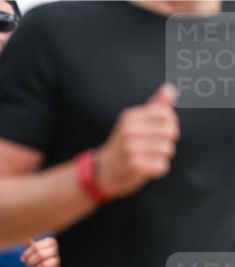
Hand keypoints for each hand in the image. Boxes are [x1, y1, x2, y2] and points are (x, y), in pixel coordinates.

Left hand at [21, 237, 59, 266]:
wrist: (63, 264)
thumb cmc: (48, 254)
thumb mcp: (42, 247)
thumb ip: (34, 245)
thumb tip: (25, 241)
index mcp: (51, 242)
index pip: (36, 247)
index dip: (27, 254)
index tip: (22, 259)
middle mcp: (57, 249)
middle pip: (40, 255)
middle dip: (31, 261)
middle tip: (27, 265)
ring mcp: (61, 260)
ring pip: (44, 265)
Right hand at [95, 83, 178, 199]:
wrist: (103, 171)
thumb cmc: (125, 144)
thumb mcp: (135, 123)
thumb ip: (155, 106)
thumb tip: (171, 88)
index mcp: (129, 117)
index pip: (165, 114)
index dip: (169, 123)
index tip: (160, 131)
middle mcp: (128, 131)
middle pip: (170, 131)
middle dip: (167, 140)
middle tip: (154, 146)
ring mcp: (130, 148)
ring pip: (167, 149)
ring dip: (162, 156)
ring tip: (147, 157)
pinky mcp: (134, 166)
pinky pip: (162, 165)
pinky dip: (157, 169)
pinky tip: (145, 168)